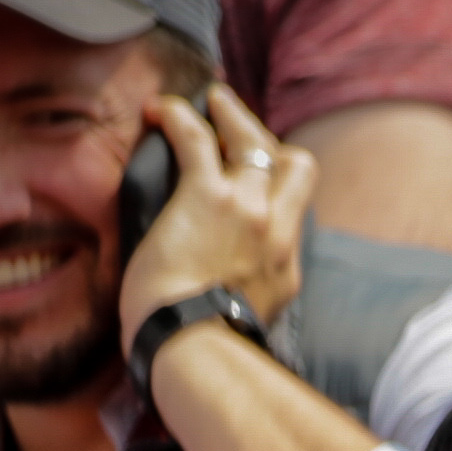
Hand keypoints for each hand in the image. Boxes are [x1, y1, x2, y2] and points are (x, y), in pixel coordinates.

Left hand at [113, 84, 310, 336]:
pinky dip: (178, 117)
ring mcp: (249, 210)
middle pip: (292, 164)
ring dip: (229, 115)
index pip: (292, 211)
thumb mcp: (248, 325)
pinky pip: (197, 138)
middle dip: (265, 140)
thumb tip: (228, 297)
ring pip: (254, 141)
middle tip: (234, 122)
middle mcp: (277, 231)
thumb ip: (249, 298)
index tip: (255, 178)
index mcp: (285, 267)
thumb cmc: (209, 349)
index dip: (275, 186)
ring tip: (207, 101)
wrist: (199, 349)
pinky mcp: (208, 196)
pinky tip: (159, 109)